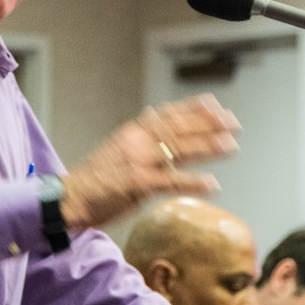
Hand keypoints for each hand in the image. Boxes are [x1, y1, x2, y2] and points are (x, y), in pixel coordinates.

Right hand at [60, 94, 239, 228]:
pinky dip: (193, 182)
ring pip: (178, 150)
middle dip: (209, 125)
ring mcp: (137, 162)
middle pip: (179, 129)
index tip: (217, 106)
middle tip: (234, 124)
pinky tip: (212, 184)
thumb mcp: (118, 147)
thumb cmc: (96, 178)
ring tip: (231, 145)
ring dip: (208, 147)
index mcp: (133, 132)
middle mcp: (136, 141)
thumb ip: (139, 134)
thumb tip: (154, 115)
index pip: (169, 115)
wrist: (70, 198)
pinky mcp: (136, 184)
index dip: (195, 109)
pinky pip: (171, 181)